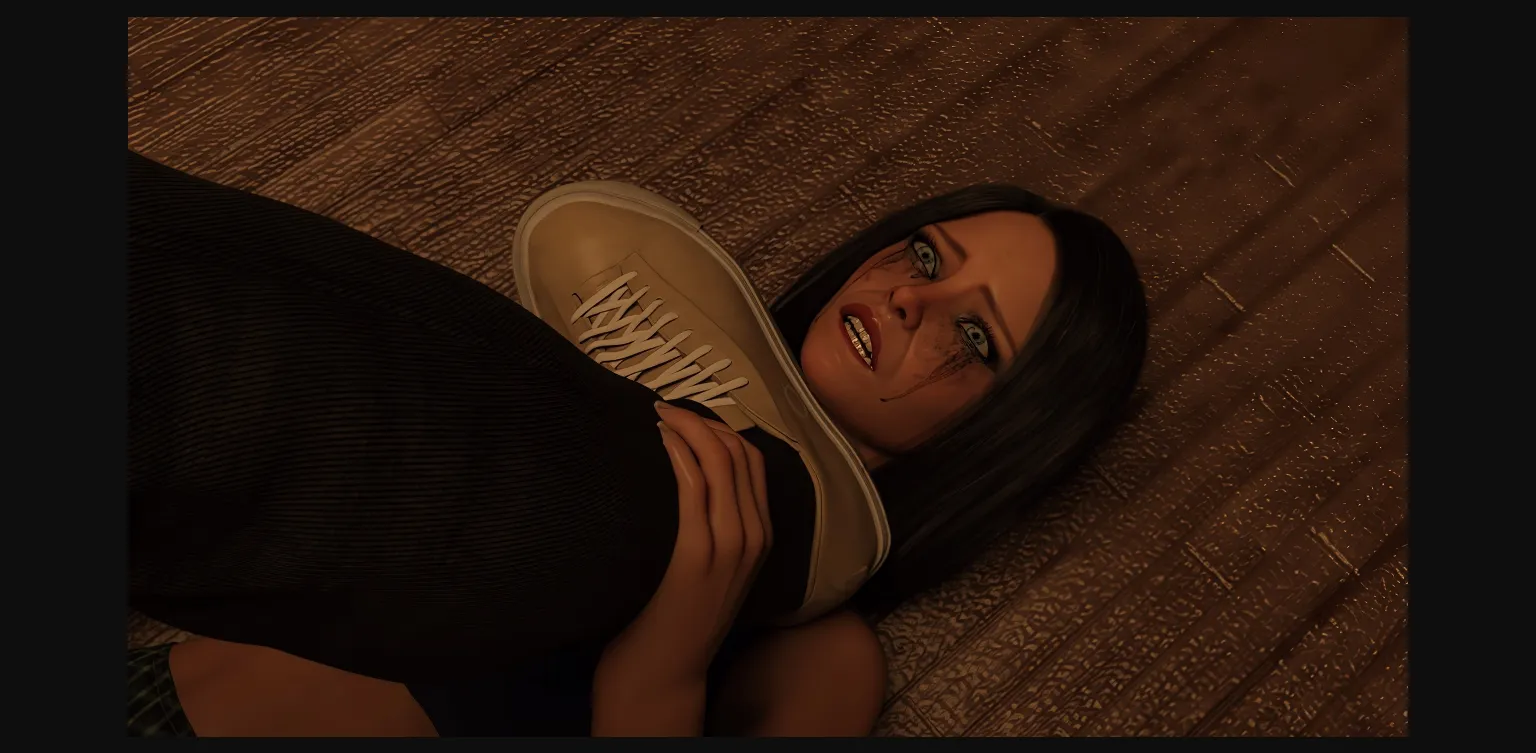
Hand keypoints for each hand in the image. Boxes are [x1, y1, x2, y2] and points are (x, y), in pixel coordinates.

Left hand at [591, 401, 771, 735]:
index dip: (721, 428)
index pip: (754, 462)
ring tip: (659, 415)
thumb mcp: (711, 569)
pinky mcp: (697, 556)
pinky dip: (679, 454)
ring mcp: (729, 547)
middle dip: (702, 420)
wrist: (664, 673)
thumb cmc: (676, 620)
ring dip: (688, 428)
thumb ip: (713, 528)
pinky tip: (659, 441)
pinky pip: (694, 487)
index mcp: (762, 537)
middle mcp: (754, 537)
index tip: (687, 415)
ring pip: (721, 463)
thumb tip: (692, 478)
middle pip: (739, 454)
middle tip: (666, 407)